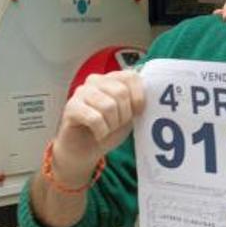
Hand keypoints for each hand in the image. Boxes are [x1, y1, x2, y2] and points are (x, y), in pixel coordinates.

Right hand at [51, 70, 143, 187]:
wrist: (85, 149)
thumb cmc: (109, 129)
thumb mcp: (130, 114)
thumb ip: (138, 101)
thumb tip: (154, 94)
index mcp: (112, 78)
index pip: (131, 76)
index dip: (138, 97)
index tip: (137, 113)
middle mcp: (96, 80)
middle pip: (121, 92)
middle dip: (124, 115)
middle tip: (117, 125)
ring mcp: (81, 92)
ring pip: (108, 106)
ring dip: (112, 124)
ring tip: (107, 129)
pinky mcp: (71, 107)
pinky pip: (94, 118)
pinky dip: (101, 131)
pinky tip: (98, 134)